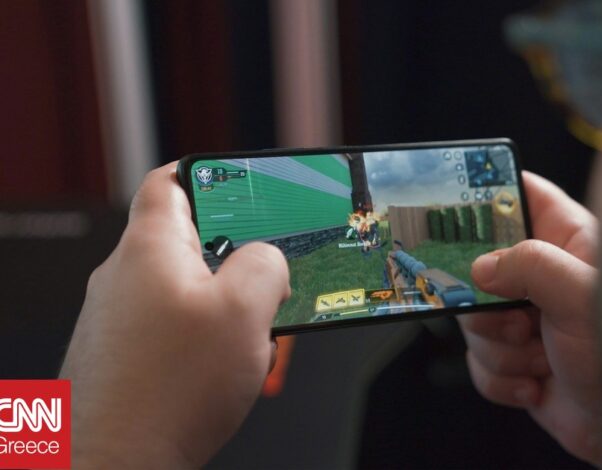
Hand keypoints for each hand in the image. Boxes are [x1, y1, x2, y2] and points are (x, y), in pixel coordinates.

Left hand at [59, 162, 289, 467]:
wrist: (113, 466)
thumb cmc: (166, 393)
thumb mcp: (244, 311)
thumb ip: (266, 265)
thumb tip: (268, 261)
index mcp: (151, 246)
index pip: (172, 180)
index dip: (213, 175)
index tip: (246, 187)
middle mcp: (126, 276)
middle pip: (193, 244)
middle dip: (241, 268)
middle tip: (271, 290)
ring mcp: (121, 317)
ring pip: (190, 294)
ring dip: (230, 314)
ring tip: (255, 347)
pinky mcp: (124, 354)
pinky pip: (176, 331)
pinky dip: (209, 344)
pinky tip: (228, 374)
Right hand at [457, 171, 601, 464]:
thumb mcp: (581, 295)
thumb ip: (531, 265)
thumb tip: (481, 267)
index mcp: (567, 242)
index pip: (522, 195)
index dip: (488, 197)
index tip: (457, 212)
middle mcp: (542, 276)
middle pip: (478, 266)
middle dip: (487, 303)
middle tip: (518, 317)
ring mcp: (525, 318)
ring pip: (474, 319)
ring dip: (500, 348)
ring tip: (540, 358)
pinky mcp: (514, 358)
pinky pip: (478, 360)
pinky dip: (501, 378)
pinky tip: (537, 383)